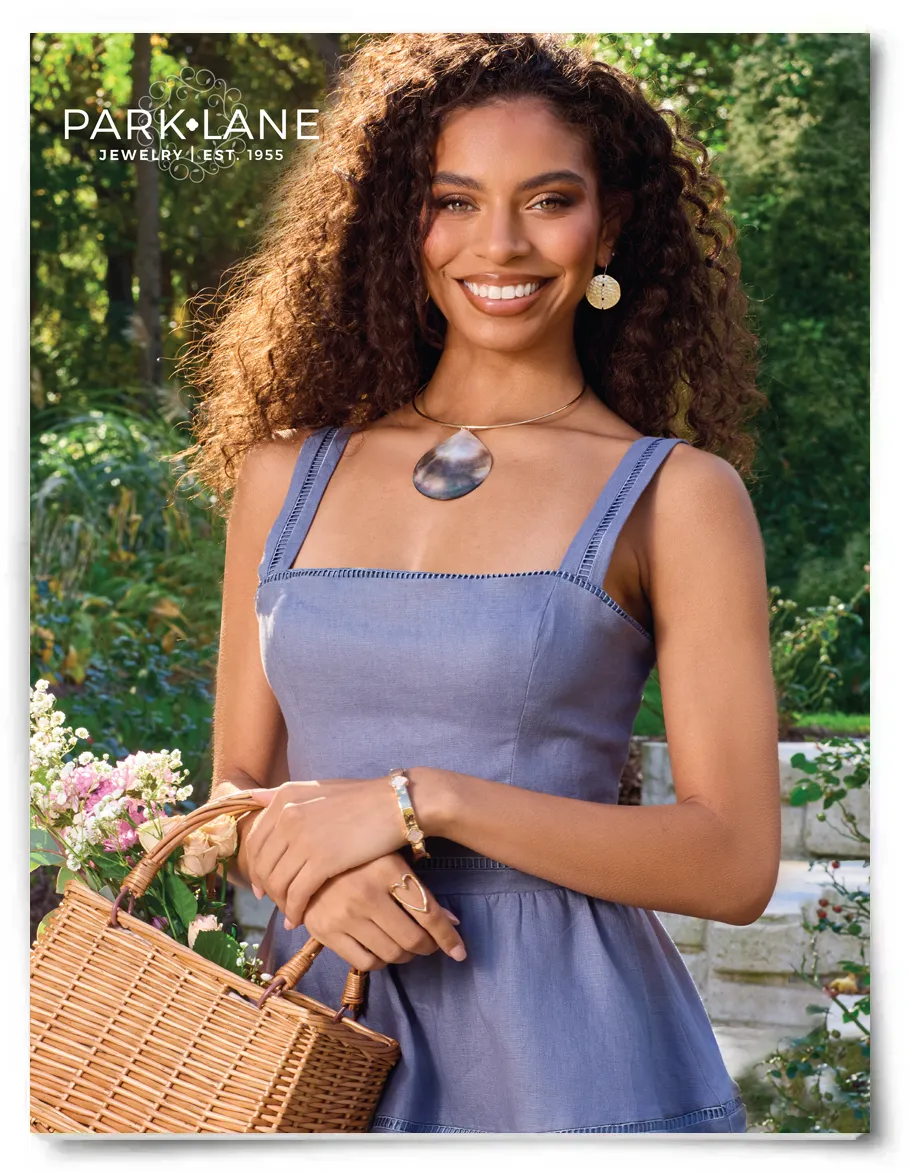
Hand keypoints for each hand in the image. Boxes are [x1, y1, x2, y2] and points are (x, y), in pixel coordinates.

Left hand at [243, 769, 443, 921]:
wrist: (395, 804)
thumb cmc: (362, 798)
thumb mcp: (320, 789)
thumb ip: (286, 796)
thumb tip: (255, 797)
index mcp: (285, 796)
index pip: (256, 839)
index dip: (255, 867)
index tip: (261, 885)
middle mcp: (287, 814)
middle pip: (263, 864)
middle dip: (267, 888)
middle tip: (275, 903)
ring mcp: (303, 838)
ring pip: (277, 882)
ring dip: (280, 902)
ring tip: (290, 912)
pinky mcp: (321, 860)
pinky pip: (297, 894)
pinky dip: (294, 910)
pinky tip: (299, 919)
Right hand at [297, 852, 466, 970]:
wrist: (304, 850)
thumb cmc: (357, 854)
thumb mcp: (391, 859)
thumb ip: (419, 889)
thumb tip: (453, 923)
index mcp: (388, 869)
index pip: (428, 914)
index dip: (448, 938)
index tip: (459, 952)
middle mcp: (367, 893)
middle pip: (412, 939)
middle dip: (429, 947)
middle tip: (431, 945)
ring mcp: (344, 914)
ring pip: (390, 953)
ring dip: (406, 956)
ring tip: (407, 947)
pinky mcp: (325, 930)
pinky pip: (365, 961)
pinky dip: (381, 962)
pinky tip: (383, 950)